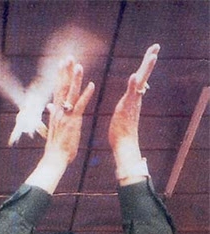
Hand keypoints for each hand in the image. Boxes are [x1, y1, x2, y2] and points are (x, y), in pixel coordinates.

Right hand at [25, 57, 94, 192]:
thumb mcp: (54, 127)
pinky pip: (80, 105)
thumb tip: (49, 105)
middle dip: (65, 72)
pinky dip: (86, 95)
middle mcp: (59, 111)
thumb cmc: (56, 145)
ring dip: (75, 79)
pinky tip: (91, 85)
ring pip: (70, 93)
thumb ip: (52, 114)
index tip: (61, 64)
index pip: (57, 90)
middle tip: (68, 57)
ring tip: (78, 65)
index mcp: (55, 111)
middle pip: (62, 87)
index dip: (59, 76)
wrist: (55, 158)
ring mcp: (66, 115)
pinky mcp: (73, 121)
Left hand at [108, 44, 158, 162]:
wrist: (123, 144)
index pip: (140, 77)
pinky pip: (131, 94)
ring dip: (146, 68)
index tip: (153, 51)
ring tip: (153, 55)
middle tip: (156, 45)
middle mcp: (136, 97)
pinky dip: (133, 85)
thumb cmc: (121, 130)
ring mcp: (133, 102)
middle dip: (149, 60)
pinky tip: (135, 75)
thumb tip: (136, 95)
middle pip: (144, 75)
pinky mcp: (127, 107)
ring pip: (141, 82)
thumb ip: (129, 102)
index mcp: (133, 97)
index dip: (146, 64)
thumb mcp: (124, 110)